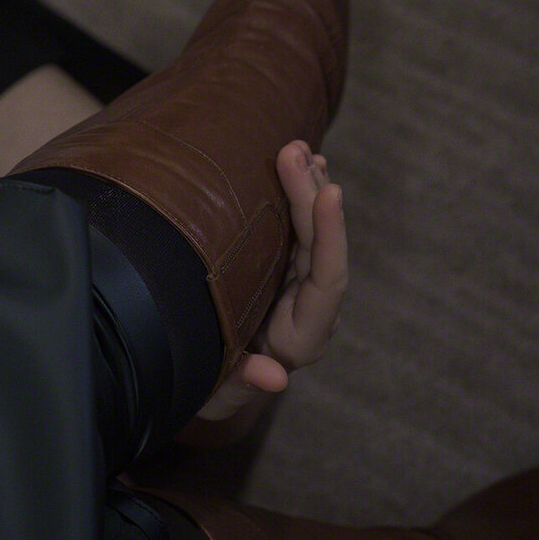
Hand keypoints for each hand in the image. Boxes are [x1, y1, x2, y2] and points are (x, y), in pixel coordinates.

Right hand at [190, 141, 348, 428]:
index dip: (330, 236)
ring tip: (299, 148)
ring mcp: (295, 286)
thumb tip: (275, 378)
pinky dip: (298, 197)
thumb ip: (244, 384)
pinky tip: (299, 166)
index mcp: (300, 337)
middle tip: (294, 150)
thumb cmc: (210, 388)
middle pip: (320, 246)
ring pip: (311, 232)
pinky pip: (297, 231)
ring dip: (306, 188)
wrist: (207, 384)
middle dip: (309, 195)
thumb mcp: (220, 392)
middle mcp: (307, 308)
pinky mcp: (280, 272)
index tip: (328, 191)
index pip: (327, 281)